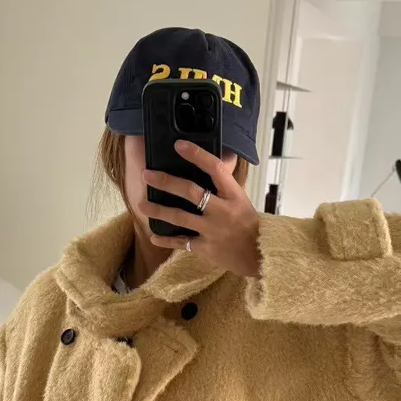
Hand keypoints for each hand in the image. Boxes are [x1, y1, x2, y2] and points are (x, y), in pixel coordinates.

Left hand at [139, 141, 260, 277]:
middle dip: (166, 182)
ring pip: (180, 217)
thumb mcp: (241, 199)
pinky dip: (166, 240)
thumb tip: (220, 158)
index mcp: (233, 195)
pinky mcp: (205, 248)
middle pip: (191, 192)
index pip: (214, 168)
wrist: (258, 255)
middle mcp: (222, 211)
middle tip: (147, 175)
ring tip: (142, 204)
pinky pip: (181, 242)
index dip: (196, 155)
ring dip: (158, 210)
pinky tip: (153, 236)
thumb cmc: (247, 223)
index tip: (179, 145)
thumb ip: (225, 183)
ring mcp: (212, 230)